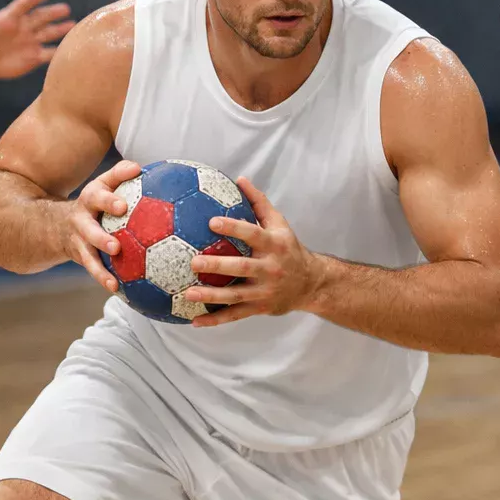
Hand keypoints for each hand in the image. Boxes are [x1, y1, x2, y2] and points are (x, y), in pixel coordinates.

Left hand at [0, 0, 74, 79]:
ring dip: (60, 30)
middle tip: (65, 8)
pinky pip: (49, 53)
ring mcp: (30, 41)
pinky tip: (71, 50)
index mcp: (9, 18)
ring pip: (49, 33)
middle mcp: (23, 27)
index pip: (23, 5)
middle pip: (41, 17)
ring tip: (74, 25)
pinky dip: (58, 52)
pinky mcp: (34, 57)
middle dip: (53, 13)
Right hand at [62, 159, 141, 292]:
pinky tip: (118, 290)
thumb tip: (139, 167)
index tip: (123, 206)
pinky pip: (92, 269)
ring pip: (88, 255)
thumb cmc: (94, 201)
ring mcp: (79, 240)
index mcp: (90, 198)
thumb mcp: (102, 183)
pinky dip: (104, 280)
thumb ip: (120, 174)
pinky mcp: (80, 256)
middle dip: (100, 238)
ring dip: (99, 268)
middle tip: (116, 246)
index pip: (99, 195)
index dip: (109, 201)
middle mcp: (82, 219)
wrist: (57, 222)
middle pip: (89, 229)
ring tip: (113, 281)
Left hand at [183, 178, 322, 326]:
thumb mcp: (280, 224)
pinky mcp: (261, 308)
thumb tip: (240, 179)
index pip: (252, 234)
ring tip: (188, 294)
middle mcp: (270, 268)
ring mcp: (265, 291)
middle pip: (241, 268)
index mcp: (274, 245)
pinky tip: (195, 321)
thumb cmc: (289, 248)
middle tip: (193, 262)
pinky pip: (235, 315)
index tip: (211, 222)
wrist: (312, 283)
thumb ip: (259, 203)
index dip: (233, 228)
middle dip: (217, 265)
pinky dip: (216, 319)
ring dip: (211, 296)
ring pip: (236, 295)